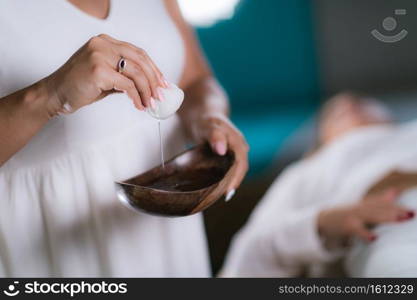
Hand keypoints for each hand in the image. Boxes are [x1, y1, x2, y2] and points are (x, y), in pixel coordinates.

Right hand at [42, 34, 166, 115]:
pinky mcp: (98, 70)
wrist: (54, 94)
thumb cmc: (79, 86)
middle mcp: (103, 44)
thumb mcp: (106, 76)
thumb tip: (149, 86)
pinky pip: (127, 85)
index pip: (138, 52)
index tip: (163, 83)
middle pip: (140, 60)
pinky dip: (136, 97)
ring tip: (150, 103)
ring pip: (136, 72)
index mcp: (105, 42)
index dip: (153, 68)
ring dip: (147, 91)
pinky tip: (138, 105)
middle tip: (160, 96)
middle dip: (154, 80)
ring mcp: (100, 55)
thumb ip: (124, 76)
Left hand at [193, 114, 248, 199]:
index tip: (228, 191)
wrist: (203, 114)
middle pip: (240, 169)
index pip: (241, 164)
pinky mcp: (229, 155)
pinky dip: (226, 178)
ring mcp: (235, 152)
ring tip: (220, 195)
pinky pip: (230, 169)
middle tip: (223, 197)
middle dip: (233, 183)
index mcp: (237, 141)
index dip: (236, 178)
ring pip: (236, 170)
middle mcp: (239, 147)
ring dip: (230, 182)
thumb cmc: (205, 119)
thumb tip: (222, 149)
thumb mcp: (207, 125)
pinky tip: (217, 186)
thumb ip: (215, 135)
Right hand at [318, 188, 414, 242]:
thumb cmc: (345, 215)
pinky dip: (365, 233)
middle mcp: (360, 208)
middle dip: (396, 211)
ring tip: (400, 219)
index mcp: (365, 204)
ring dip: (386, 218)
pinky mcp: (346, 226)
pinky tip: (375, 238)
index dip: (398, 206)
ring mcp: (353, 216)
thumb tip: (395, 191)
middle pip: (380, 208)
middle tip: (411, 214)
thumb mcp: (362, 206)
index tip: (412, 211)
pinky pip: (357, 230)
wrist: (322, 219)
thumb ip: (379, 200)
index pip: (384, 204)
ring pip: (371, 216)